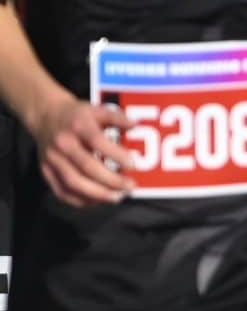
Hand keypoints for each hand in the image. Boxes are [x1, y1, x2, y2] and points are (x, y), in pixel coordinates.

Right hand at [30, 91, 130, 205]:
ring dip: (97, 194)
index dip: (116, 155)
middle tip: (130, 186)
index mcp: (78, 126)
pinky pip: (61, 191)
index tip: (134, 165)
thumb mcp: (98, 109)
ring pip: (73, 182)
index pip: (98, 141)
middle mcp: (63, 143)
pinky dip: (80, 200)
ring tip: (117, 197)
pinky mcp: (46, 170)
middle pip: (86, 166)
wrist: (45, 115)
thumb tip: (136, 126)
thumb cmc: (78, 115)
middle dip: (111, 180)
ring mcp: (52, 159)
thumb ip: (118, 117)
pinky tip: (98, 201)